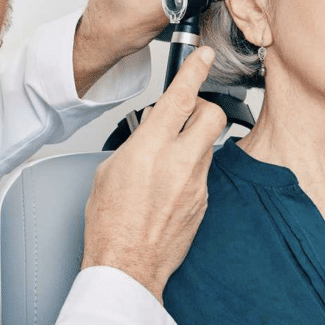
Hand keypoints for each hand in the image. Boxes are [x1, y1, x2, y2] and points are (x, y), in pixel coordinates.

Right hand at [81, 47, 225, 302]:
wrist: (127, 267)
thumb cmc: (110, 224)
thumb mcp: (110, 171)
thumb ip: (136, 145)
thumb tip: (149, 134)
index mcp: (152, 148)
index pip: (181, 96)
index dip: (195, 70)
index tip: (204, 57)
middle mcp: (181, 163)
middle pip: (214, 115)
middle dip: (204, 107)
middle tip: (186, 114)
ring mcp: (197, 184)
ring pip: (208, 147)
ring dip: (193, 143)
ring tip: (167, 161)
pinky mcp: (203, 204)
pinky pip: (203, 175)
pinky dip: (189, 172)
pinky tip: (168, 188)